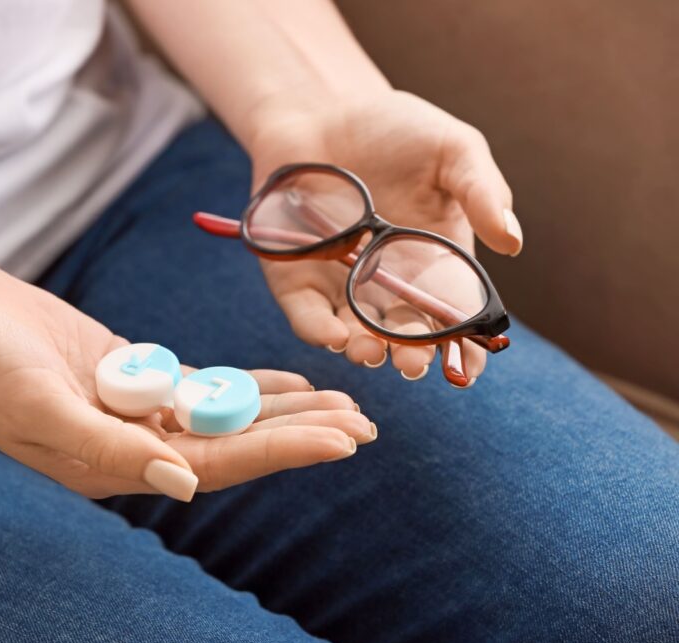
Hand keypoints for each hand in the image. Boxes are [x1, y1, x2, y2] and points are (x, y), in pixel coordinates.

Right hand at [0, 257, 376, 500]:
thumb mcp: (42, 405)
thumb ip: (113, 445)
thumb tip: (183, 480)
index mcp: (110, 467)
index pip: (215, 464)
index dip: (283, 453)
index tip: (345, 439)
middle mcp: (129, 445)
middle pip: (232, 442)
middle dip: (299, 434)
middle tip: (366, 423)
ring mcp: (130, 408)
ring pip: (223, 413)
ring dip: (283, 410)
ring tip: (343, 403)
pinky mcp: (128, 371)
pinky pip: (199, 382)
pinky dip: (244, 382)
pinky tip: (288, 382)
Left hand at [247, 90, 521, 383]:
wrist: (322, 108)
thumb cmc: (394, 127)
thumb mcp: (453, 149)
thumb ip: (482, 192)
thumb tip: (511, 243)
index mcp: (435, 262)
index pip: (454, 318)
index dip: (464, 350)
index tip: (469, 369)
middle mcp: (389, 283)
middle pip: (404, 337)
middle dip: (410, 356)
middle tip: (412, 364)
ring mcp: (340, 284)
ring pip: (355, 335)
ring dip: (365, 351)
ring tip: (372, 352)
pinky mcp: (295, 277)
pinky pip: (306, 315)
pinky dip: (318, 330)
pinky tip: (333, 335)